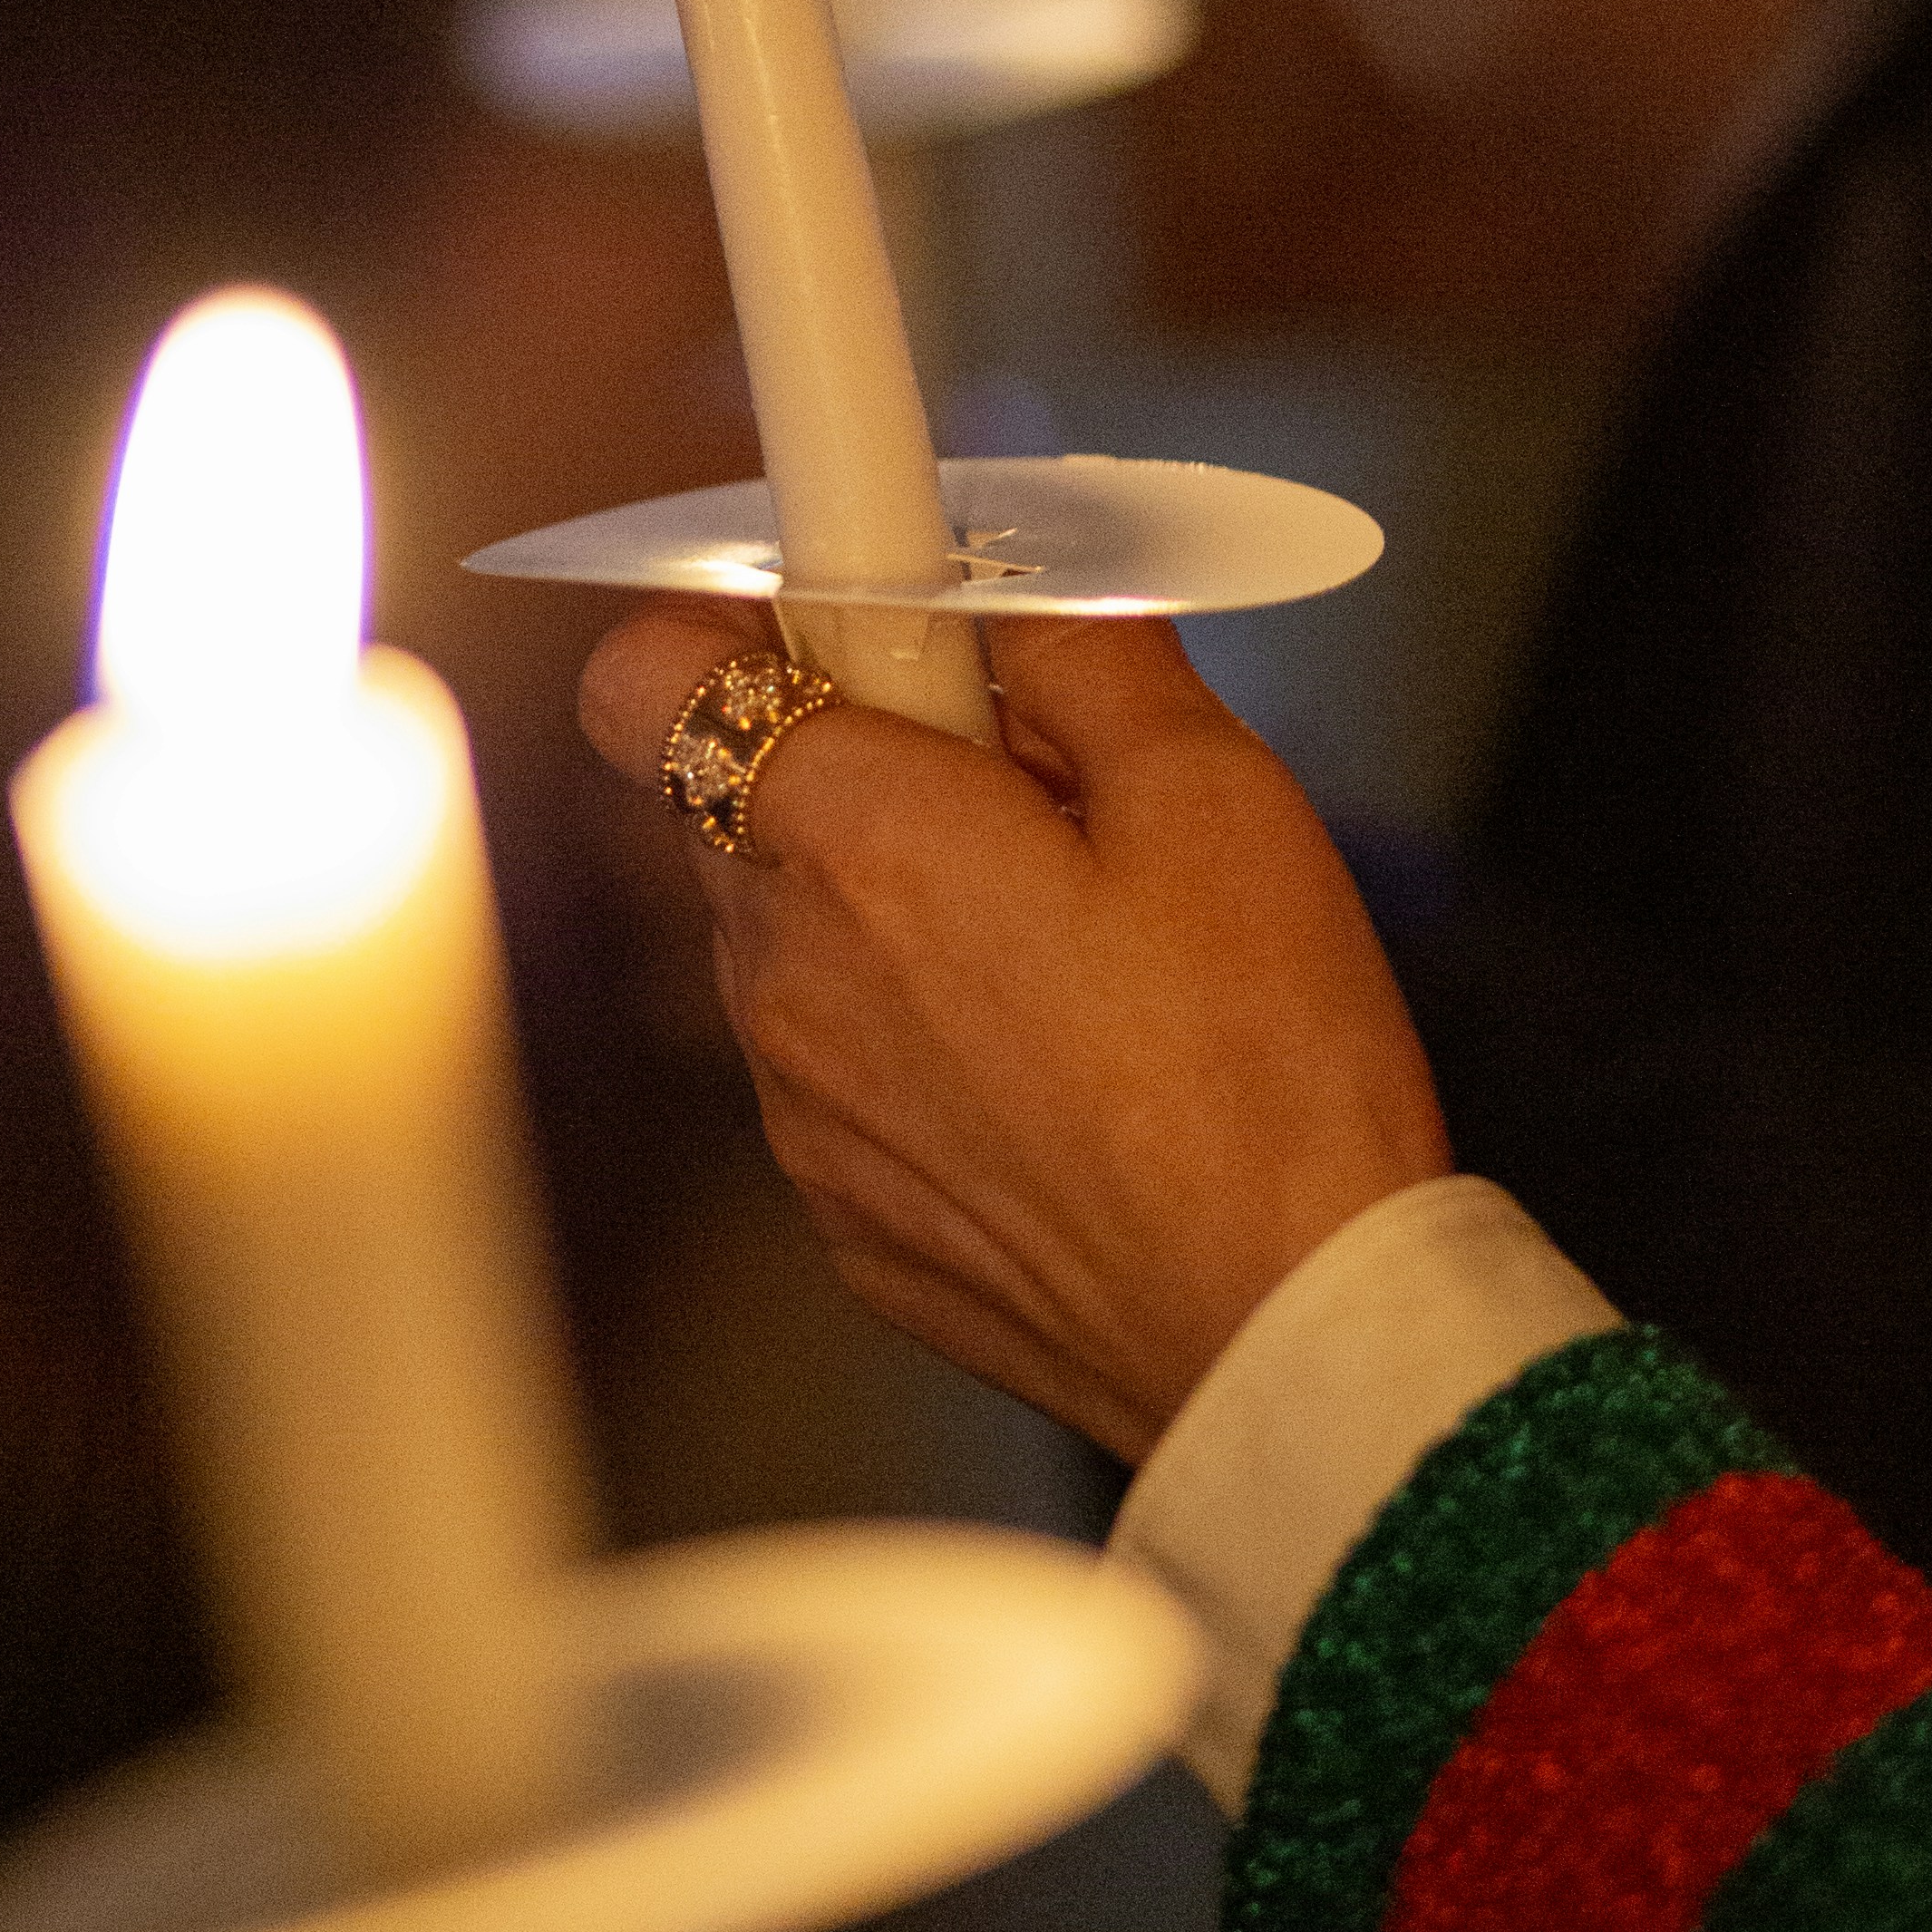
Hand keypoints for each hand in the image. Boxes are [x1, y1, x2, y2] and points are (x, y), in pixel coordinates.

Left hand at [577, 600, 1447, 1461]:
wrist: (1290, 1342)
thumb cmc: (1263, 1077)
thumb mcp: (1213, 790)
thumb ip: (1081, 648)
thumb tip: (1008, 590)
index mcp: (855, 843)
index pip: (641, 683)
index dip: (721, 631)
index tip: (834, 624)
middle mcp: (786, 978)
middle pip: (729, 803)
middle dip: (850, 759)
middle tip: (1016, 777)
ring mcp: (802, 1114)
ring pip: (787, 940)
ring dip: (882, 905)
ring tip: (1062, 935)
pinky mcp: (846, 1217)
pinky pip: (834, 1072)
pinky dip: (909, 1036)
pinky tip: (1054, 1059)